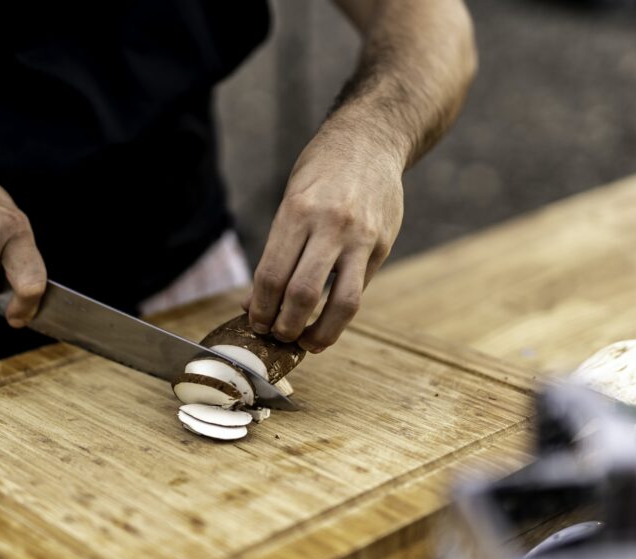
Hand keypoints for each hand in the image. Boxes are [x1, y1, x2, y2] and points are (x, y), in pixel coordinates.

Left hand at [244, 116, 405, 352]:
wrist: (371, 139)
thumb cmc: (321, 172)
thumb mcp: (290, 201)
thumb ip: (276, 253)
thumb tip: (253, 303)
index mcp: (297, 211)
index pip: (271, 275)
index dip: (260, 309)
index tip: (256, 323)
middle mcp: (330, 225)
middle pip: (302, 294)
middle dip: (285, 326)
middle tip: (277, 336)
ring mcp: (361, 237)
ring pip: (341, 303)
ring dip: (320, 333)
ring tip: (306, 342)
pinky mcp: (382, 245)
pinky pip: (359, 289)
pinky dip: (340, 313)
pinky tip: (328, 321)